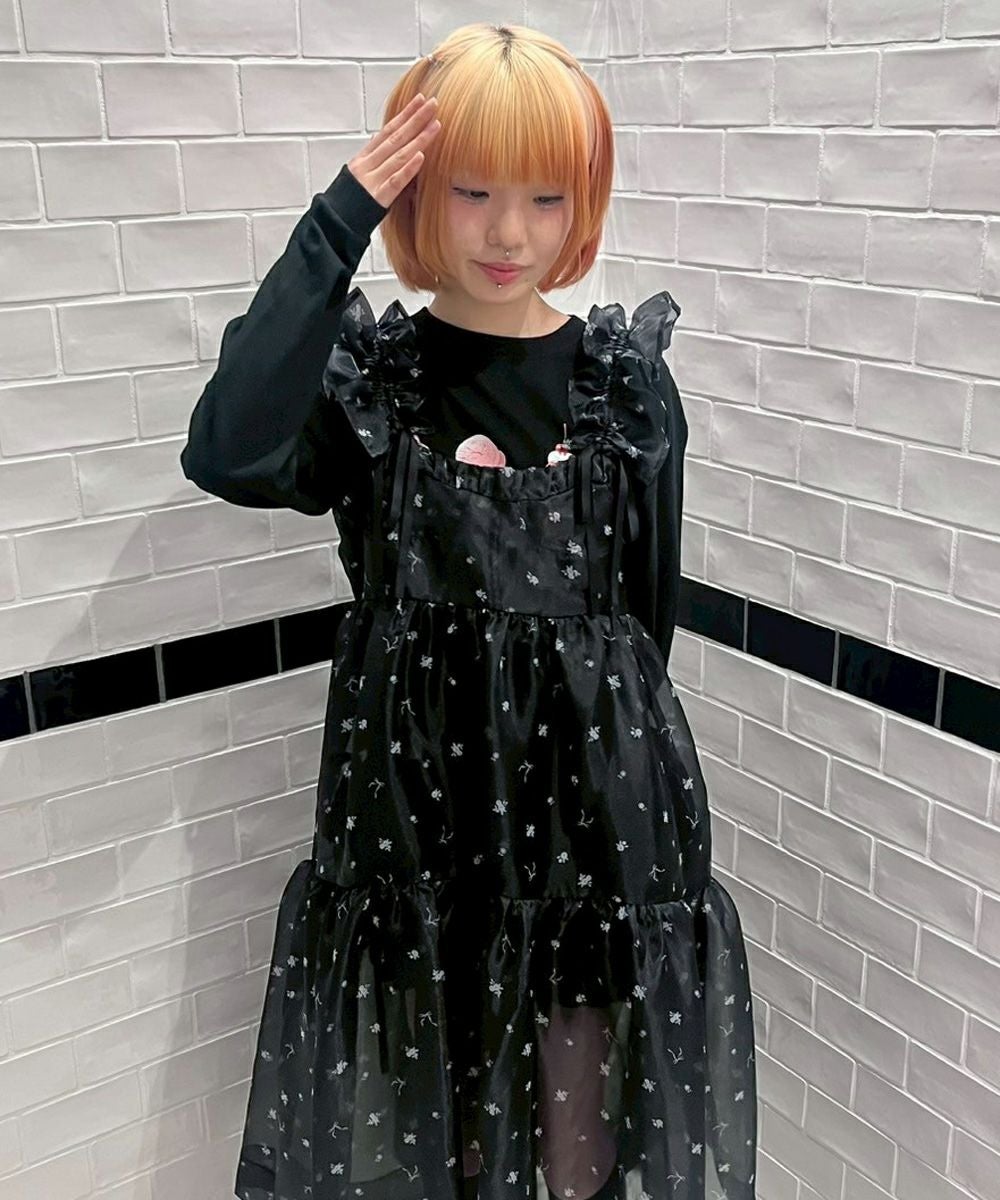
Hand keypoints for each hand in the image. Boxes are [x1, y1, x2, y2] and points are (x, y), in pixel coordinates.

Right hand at [347, 93, 440, 209]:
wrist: (332, 222)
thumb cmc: (347, 202)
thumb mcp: (358, 176)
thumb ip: (375, 161)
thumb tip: (390, 148)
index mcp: (364, 157)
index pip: (387, 130)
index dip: (404, 114)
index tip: (419, 101)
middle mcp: (368, 164)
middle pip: (395, 137)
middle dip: (415, 119)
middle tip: (433, 103)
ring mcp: (373, 180)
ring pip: (398, 155)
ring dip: (419, 139)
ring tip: (435, 126)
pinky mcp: (378, 198)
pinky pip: (395, 181)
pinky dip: (408, 169)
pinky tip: (420, 157)